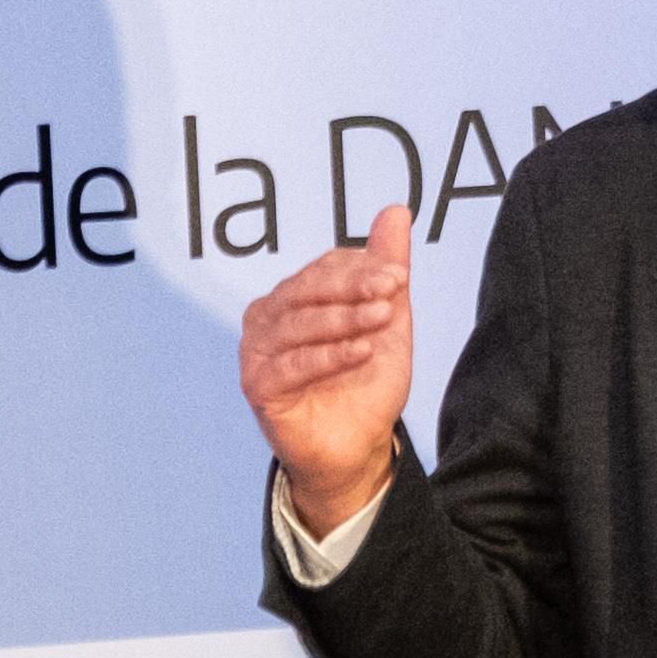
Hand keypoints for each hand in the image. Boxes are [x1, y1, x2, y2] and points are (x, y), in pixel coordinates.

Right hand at [240, 204, 417, 541]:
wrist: (359, 447)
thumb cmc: (365, 383)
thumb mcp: (386, 319)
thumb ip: (385, 267)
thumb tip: (396, 211)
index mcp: (292, 297)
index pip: (322, 270)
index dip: (360, 269)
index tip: (399, 276)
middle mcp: (268, 319)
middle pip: (307, 291)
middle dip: (352, 287)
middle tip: (392, 287)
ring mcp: (258, 352)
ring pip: (300, 324)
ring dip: (345, 319)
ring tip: (383, 319)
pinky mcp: (259, 386)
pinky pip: (293, 364)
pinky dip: (330, 356)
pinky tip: (361, 352)